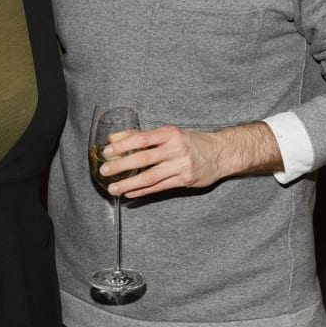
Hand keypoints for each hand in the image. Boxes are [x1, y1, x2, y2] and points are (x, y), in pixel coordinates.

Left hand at [99, 121, 282, 198]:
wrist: (220, 153)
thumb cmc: (191, 141)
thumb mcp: (169, 133)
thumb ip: (141, 135)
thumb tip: (114, 138)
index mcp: (170, 133)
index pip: (142, 138)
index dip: (123, 145)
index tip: (107, 150)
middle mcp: (176, 149)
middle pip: (144, 159)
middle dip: (121, 166)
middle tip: (105, 170)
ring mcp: (181, 166)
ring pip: (150, 177)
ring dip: (129, 183)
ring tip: (113, 188)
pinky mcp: (185, 180)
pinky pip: (159, 187)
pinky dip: (142, 191)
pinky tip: (130, 193)